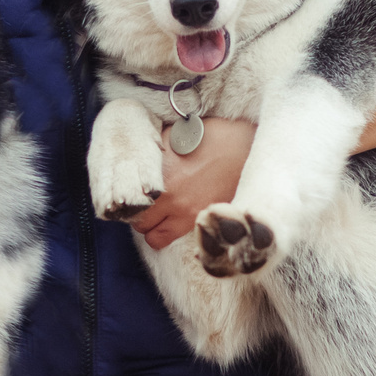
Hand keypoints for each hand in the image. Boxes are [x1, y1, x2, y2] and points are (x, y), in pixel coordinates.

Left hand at [129, 117, 252, 248]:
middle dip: (141, 217)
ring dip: (154, 229)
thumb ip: (153, 153)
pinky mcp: (204, 219)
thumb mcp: (174, 136)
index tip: (136, 198)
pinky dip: (174, 233)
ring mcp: (188, 213)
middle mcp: (171, 199)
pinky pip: (177, 238)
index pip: (130, 204)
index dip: (130, 202)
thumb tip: (139, 163)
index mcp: (159, 175)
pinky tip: (179, 218)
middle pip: (139, 224)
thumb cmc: (211, 136)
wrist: (245, 146)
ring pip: (155, 238)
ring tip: (162, 217)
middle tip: (148, 207)